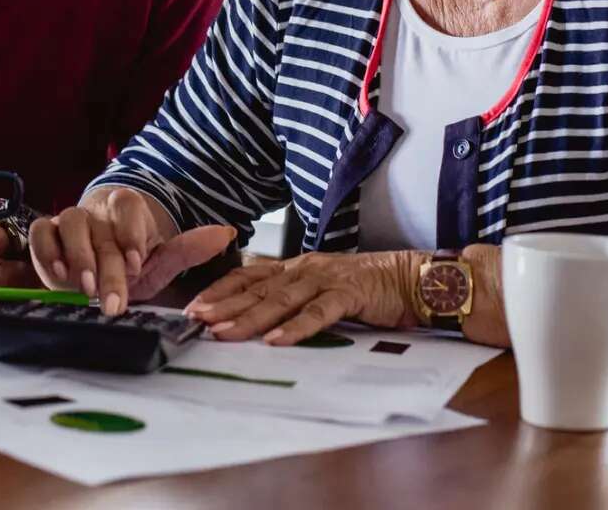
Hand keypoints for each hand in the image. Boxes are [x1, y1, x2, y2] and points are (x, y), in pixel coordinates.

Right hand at [30, 186, 235, 314]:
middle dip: (106, 267)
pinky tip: (56, 273)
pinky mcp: (46, 234)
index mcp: (127, 210)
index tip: (137, 264)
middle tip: (112, 300)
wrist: (100, 264)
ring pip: (69, 223)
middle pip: (100, 228)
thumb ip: (188, 248)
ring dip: (77, 256)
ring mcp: (69, 220)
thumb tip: (226, 233)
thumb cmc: (131, 261)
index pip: (128, 207)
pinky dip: (46, 249)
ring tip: (85, 287)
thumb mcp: (161, 260)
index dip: (131, 233)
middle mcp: (97, 211)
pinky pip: (40, 233)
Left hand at [185, 250, 420, 344]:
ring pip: (281, 300)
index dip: (221, 290)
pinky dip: (296, 327)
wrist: (412, 279)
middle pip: (257, 288)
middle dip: (224, 305)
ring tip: (224, 332)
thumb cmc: (367, 288)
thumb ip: (295, 300)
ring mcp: (326, 279)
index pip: (249, 276)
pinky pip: (318, 312)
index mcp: (296, 267)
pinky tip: (276, 340)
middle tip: (198, 320)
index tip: (195, 306)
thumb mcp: (322, 289)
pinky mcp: (349, 294)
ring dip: (250, 317)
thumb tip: (260, 322)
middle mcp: (305, 269)